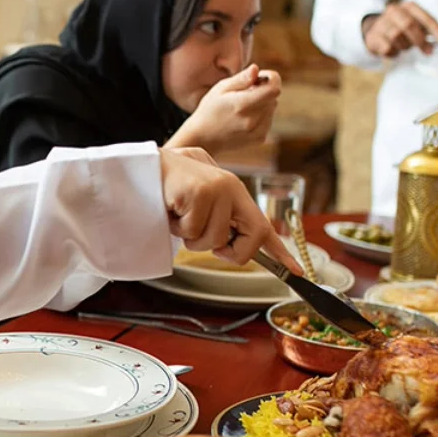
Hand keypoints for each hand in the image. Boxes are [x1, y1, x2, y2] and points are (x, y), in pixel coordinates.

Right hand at [159, 147, 301, 273]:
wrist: (142, 165)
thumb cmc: (168, 185)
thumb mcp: (201, 200)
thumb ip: (218, 216)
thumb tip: (227, 244)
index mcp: (234, 191)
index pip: (263, 225)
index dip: (280, 251)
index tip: (296, 271)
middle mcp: (231, 188)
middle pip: (253, 236)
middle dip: (232, 252)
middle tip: (208, 243)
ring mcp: (217, 189)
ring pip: (214, 239)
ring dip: (191, 237)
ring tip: (178, 215)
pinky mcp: (199, 193)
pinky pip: (192, 231)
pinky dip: (176, 227)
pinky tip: (170, 208)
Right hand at [168, 64, 280, 153]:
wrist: (203, 138)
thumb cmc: (210, 109)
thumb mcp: (220, 89)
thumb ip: (241, 79)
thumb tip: (256, 69)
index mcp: (242, 105)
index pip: (274, 89)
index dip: (271, 79)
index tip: (260, 77)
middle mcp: (252, 120)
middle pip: (273, 97)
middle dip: (263, 90)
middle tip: (245, 92)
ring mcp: (257, 132)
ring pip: (272, 108)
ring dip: (262, 103)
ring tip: (242, 106)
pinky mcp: (259, 139)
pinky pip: (268, 120)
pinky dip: (261, 115)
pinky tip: (245, 117)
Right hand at [361, 1, 437, 57]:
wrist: (374, 30)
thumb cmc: (400, 28)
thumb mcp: (415, 24)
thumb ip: (427, 30)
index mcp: (408, 6)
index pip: (424, 17)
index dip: (436, 30)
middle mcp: (393, 11)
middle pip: (408, 25)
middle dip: (420, 40)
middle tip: (428, 51)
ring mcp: (381, 23)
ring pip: (396, 36)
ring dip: (405, 46)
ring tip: (405, 47)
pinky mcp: (372, 37)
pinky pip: (387, 47)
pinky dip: (394, 52)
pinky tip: (395, 51)